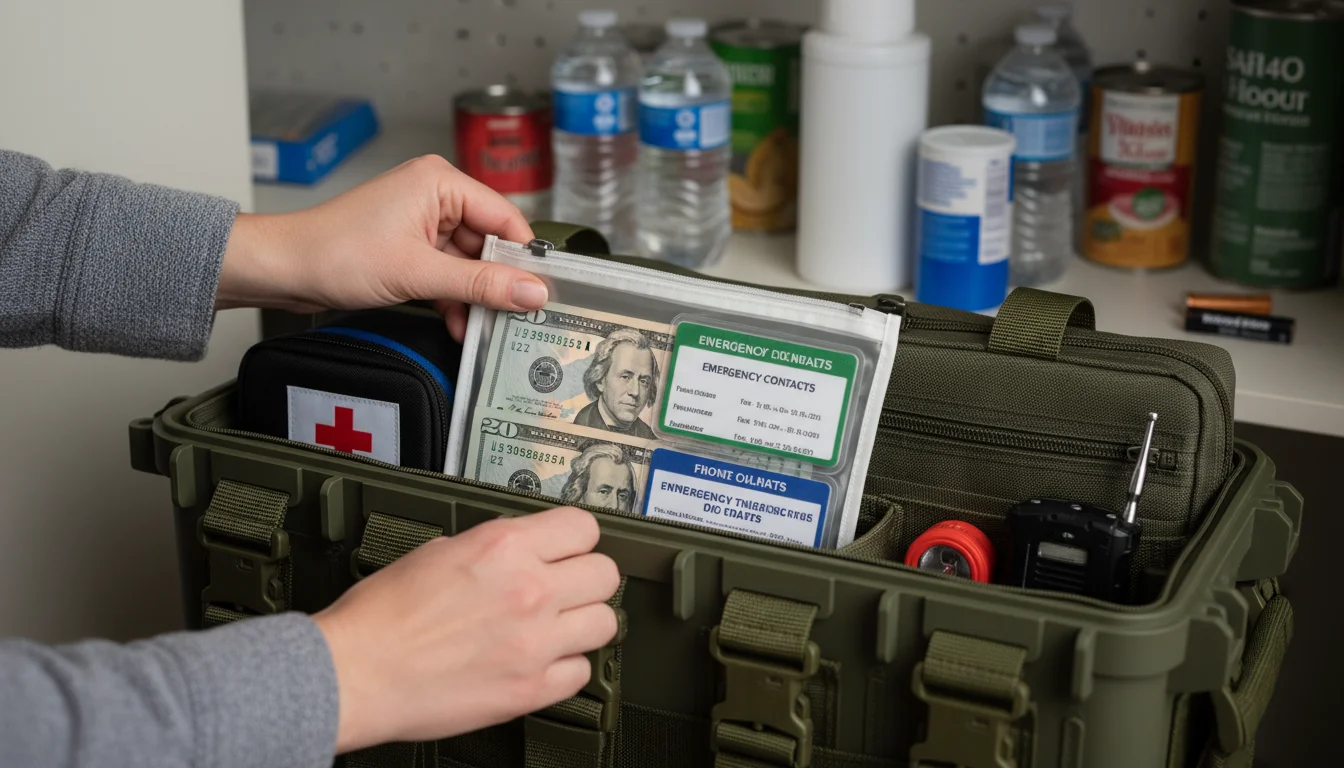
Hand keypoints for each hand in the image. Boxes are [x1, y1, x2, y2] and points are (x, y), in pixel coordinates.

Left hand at [217, 154, 547, 340]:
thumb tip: (532, 291)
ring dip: (474, 296)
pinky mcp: (409, 245)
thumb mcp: (420, 274)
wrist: (283, 269)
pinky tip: (458, 325)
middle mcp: (434, 195)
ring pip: (469, 262)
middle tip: (514, 317)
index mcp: (440, 182)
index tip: (542, 293)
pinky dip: (453, 298)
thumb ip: (481, 284)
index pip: (505, 218)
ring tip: (482, 328)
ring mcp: (421, 221)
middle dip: (497, 283)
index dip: (524, 257)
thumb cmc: (335, 254)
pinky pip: (447, 271)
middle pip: (489, 242)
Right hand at [311, 507, 619, 752]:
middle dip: (587, 578)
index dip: (576, 538)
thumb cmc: (381, 616)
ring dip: (584, 623)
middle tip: (567, 588)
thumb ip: (494, 548)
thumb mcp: (439, 551)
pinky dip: (566, 667)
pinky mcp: (530, 689)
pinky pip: (581, 672)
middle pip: (605, 574)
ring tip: (558, 627)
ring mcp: (535, 642)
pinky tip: (541, 661)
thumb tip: (522, 551)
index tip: (569, 548)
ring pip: (605, 623)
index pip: (584, 526)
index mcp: (504, 547)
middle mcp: (529, 590)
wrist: (355, 673)